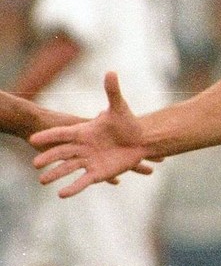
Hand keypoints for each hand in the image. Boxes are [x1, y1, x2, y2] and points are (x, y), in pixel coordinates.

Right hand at [30, 72, 150, 197]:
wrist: (141, 141)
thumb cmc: (128, 123)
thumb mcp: (119, 107)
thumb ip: (113, 91)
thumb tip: (110, 71)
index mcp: (85, 132)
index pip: (64, 133)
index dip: (50, 136)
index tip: (33, 139)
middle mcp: (83, 147)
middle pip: (61, 153)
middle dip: (48, 158)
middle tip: (34, 164)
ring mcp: (90, 161)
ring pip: (68, 169)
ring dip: (56, 174)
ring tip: (42, 181)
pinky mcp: (98, 173)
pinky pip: (83, 182)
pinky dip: (73, 188)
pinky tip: (61, 194)